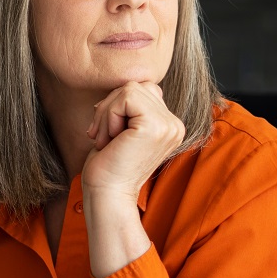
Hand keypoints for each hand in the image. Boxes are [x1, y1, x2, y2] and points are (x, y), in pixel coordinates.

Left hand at [82, 81, 185, 203]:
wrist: (107, 195)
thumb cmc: (108, 165)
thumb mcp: (123, 128)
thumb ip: (131, 106)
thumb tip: (124, 82)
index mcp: (170, 126)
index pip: (144, 90)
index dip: (118, 105)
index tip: (105, 130)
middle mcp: (175, 125)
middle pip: (137, 85)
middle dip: (110, 107)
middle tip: (102, 136)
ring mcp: (168, 125)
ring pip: (129, 88)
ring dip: (107, 112)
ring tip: (105, 138)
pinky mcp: (154, 126)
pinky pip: (125, 97)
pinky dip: (108, 115)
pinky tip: (108, 139)